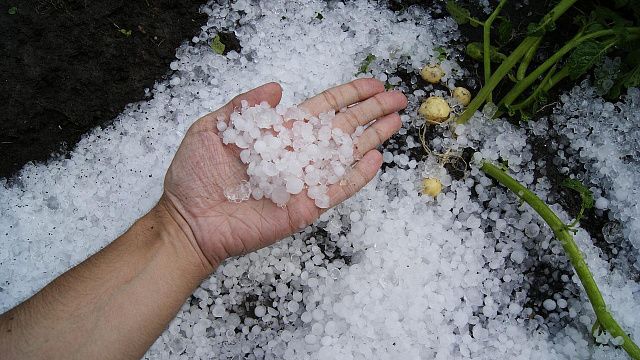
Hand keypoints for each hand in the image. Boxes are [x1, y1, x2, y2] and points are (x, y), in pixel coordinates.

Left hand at [160, 79, 406, 270]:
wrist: (188, 220)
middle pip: (343, 128)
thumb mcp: (212, 129)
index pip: (323, 109)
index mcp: (279, 132)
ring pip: (346, 155)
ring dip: (372, 138)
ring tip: (396, 122)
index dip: (349, 95)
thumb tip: (277, 85)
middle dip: (371, 112)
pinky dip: (357, 176)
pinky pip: (337, 190)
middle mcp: (297, 154)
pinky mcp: (305, 206)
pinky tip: (376, 160)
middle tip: (399, 98)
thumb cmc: (195, 176)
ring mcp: (304, 181)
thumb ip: (244, 106)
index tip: (373, 84)